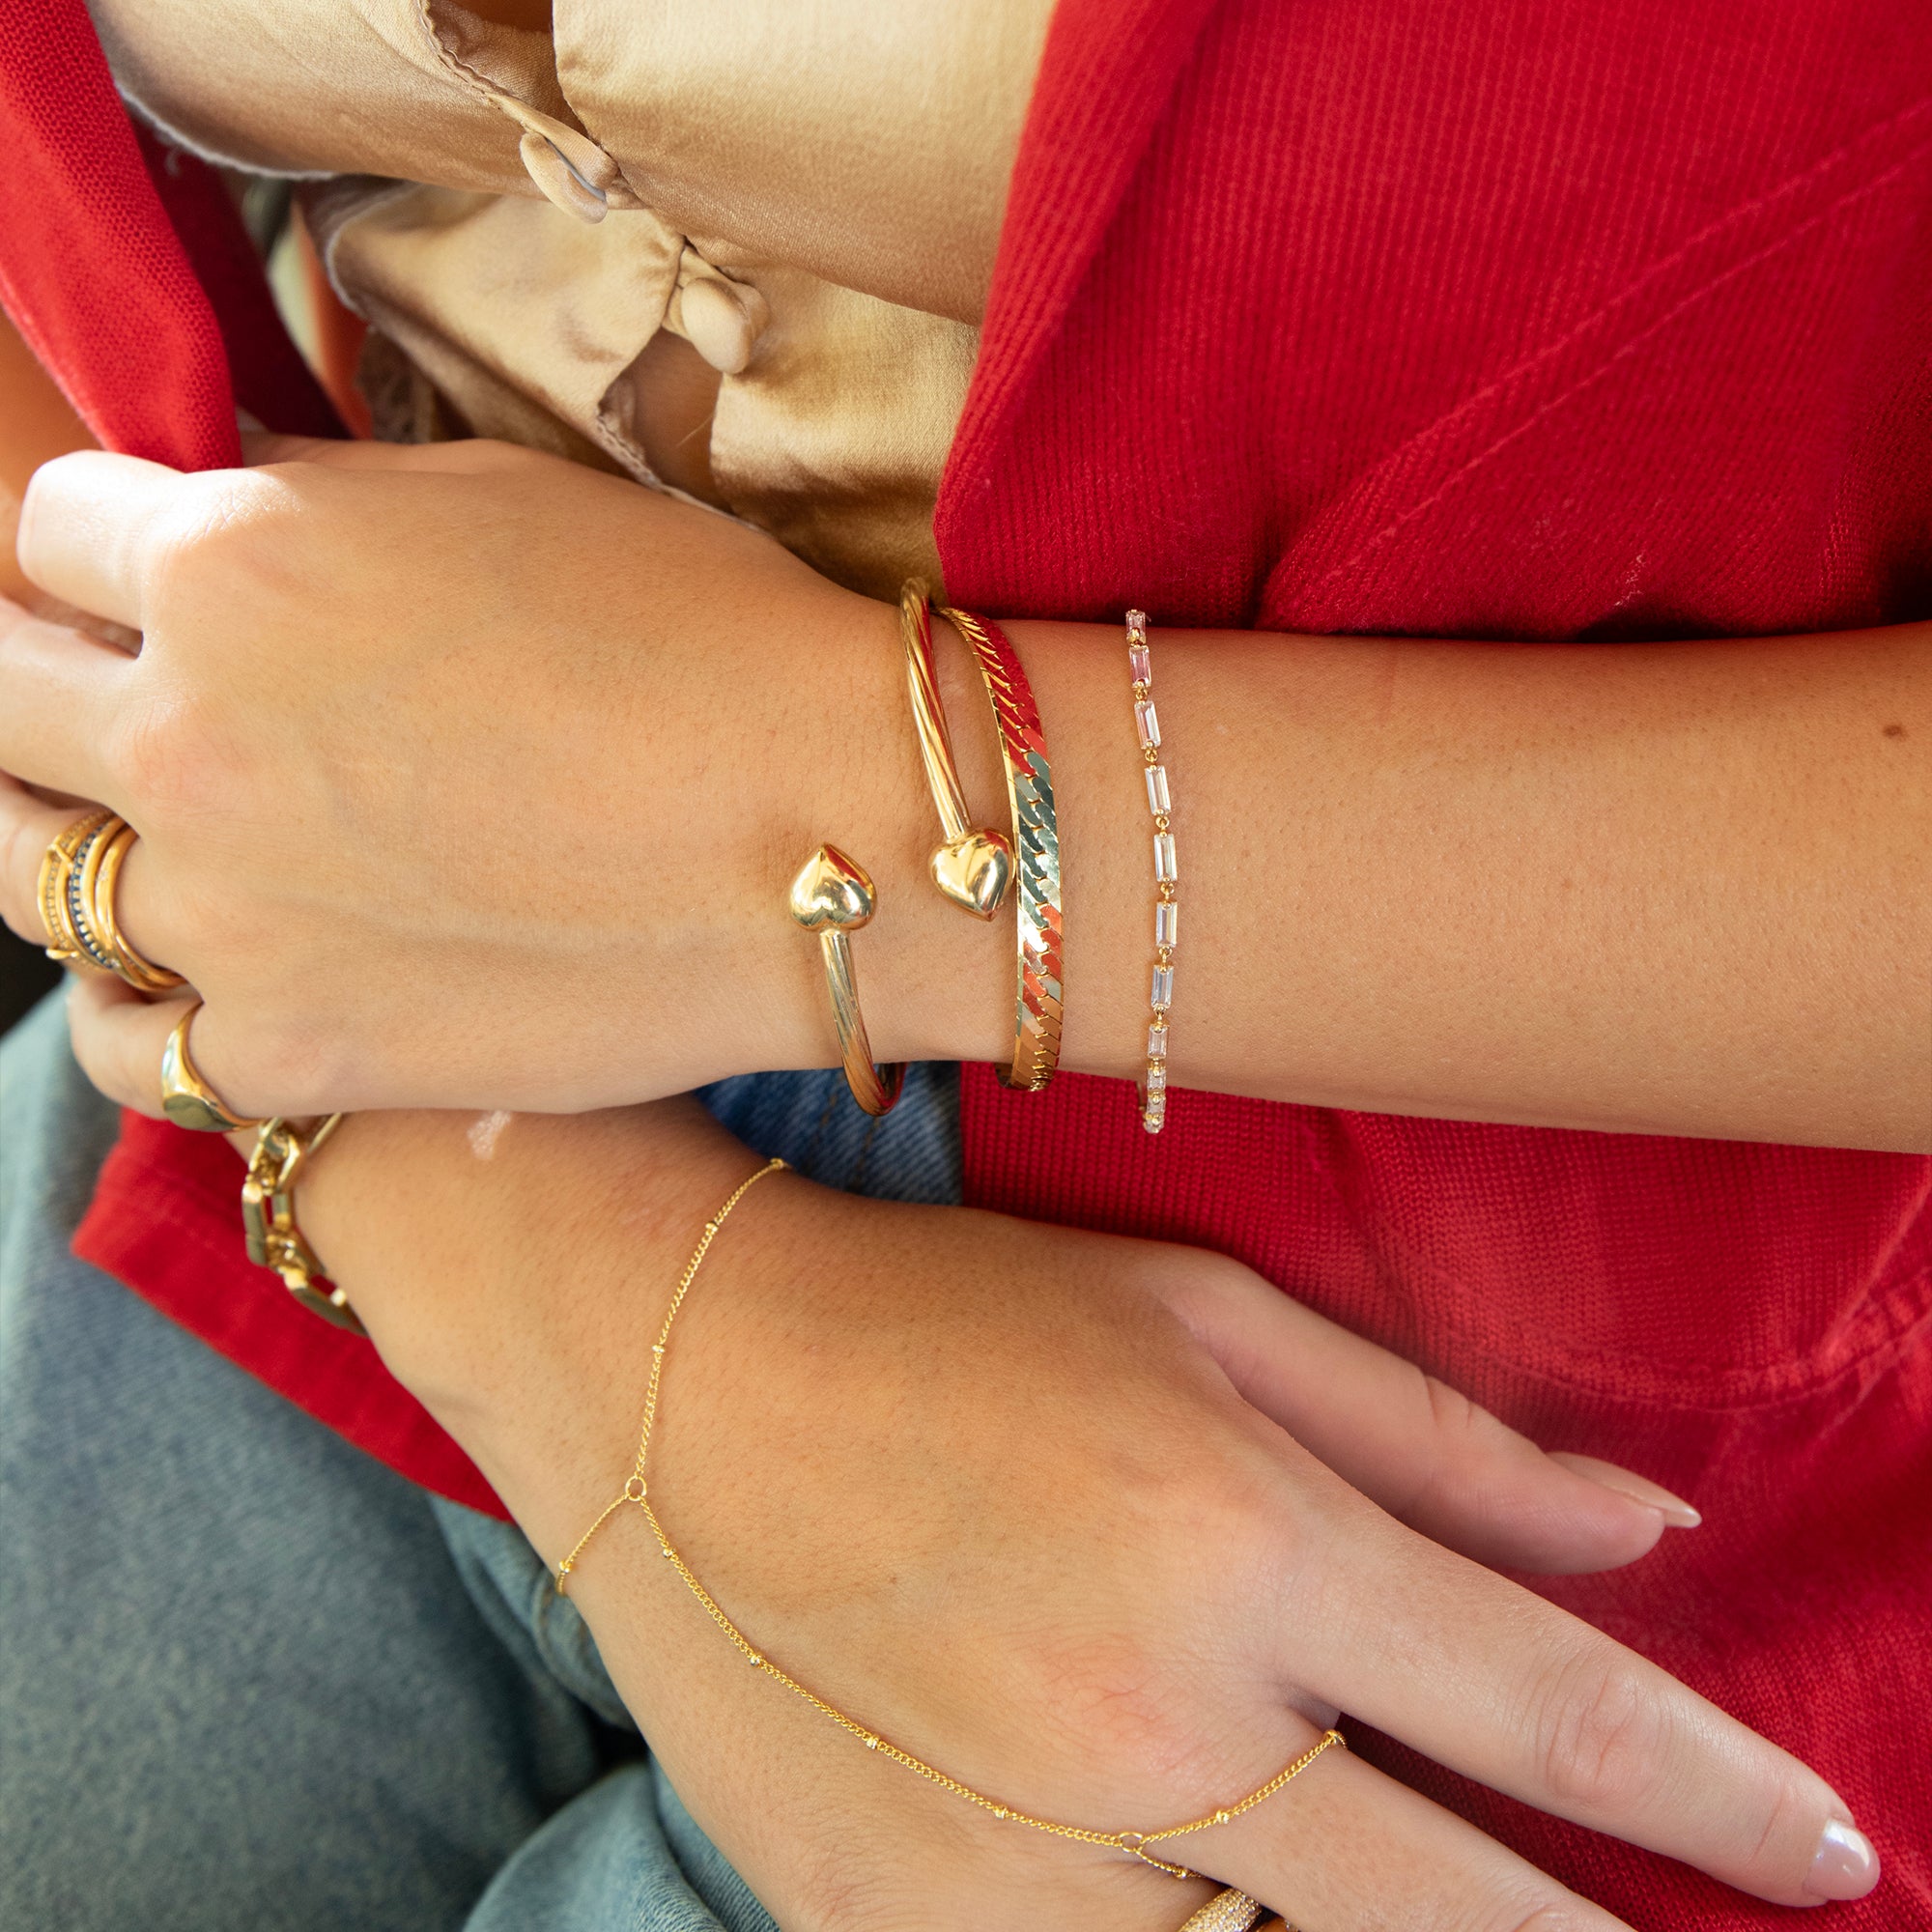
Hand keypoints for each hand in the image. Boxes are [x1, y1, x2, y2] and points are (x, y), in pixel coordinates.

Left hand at [0, 436, 938, 1115]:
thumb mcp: (500, 504)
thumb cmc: (704, 641)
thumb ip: (313, 507)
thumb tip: (219, 517)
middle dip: (52, 675)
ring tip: (162, 837)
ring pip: (25, 875)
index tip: (167, 575)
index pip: (55, 528)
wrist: (838, 836)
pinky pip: (126, 1046)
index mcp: (234, 562)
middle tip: (130, 699)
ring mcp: (229, 914)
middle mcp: (191, 734)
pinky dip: (146, 1005)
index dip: (116, 546)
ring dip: (73, 836)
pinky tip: (210, 973)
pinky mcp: (297, 1053)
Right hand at [291, 1097, 1871, 1930]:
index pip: (1559, 1722)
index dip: (1728, 1802)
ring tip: (1347, 1838)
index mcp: (1241, 1548)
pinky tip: (1175, 1848)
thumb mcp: (1207, 1319)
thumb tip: (1647, 1530)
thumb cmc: (956, 1315)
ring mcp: (1019, 1869)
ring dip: (1364, 1930)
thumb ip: (1443, 1439)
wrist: (680, 1377)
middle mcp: (1150, 1736)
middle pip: (1460, 1925)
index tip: (1837, 1852)